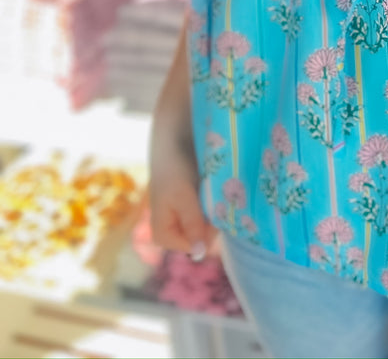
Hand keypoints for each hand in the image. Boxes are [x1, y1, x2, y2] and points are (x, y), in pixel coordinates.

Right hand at [149, 138, 215, 258]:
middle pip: (202, 237)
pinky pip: (209, 212)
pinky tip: (217, 189)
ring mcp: (184, 219)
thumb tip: (199, 254)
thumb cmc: (173, 168)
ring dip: (215, 209)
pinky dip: (215, 202)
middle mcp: (173, 231)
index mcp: (163, 235)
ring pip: (208, 224)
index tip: (213, 208)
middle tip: (215, 195)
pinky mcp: (193, 206)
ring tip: (215, 189)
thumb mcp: (183, 196)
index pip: (194, 246)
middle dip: (212, 219)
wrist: (173, 140)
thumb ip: (192, 224)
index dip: (207, 231)